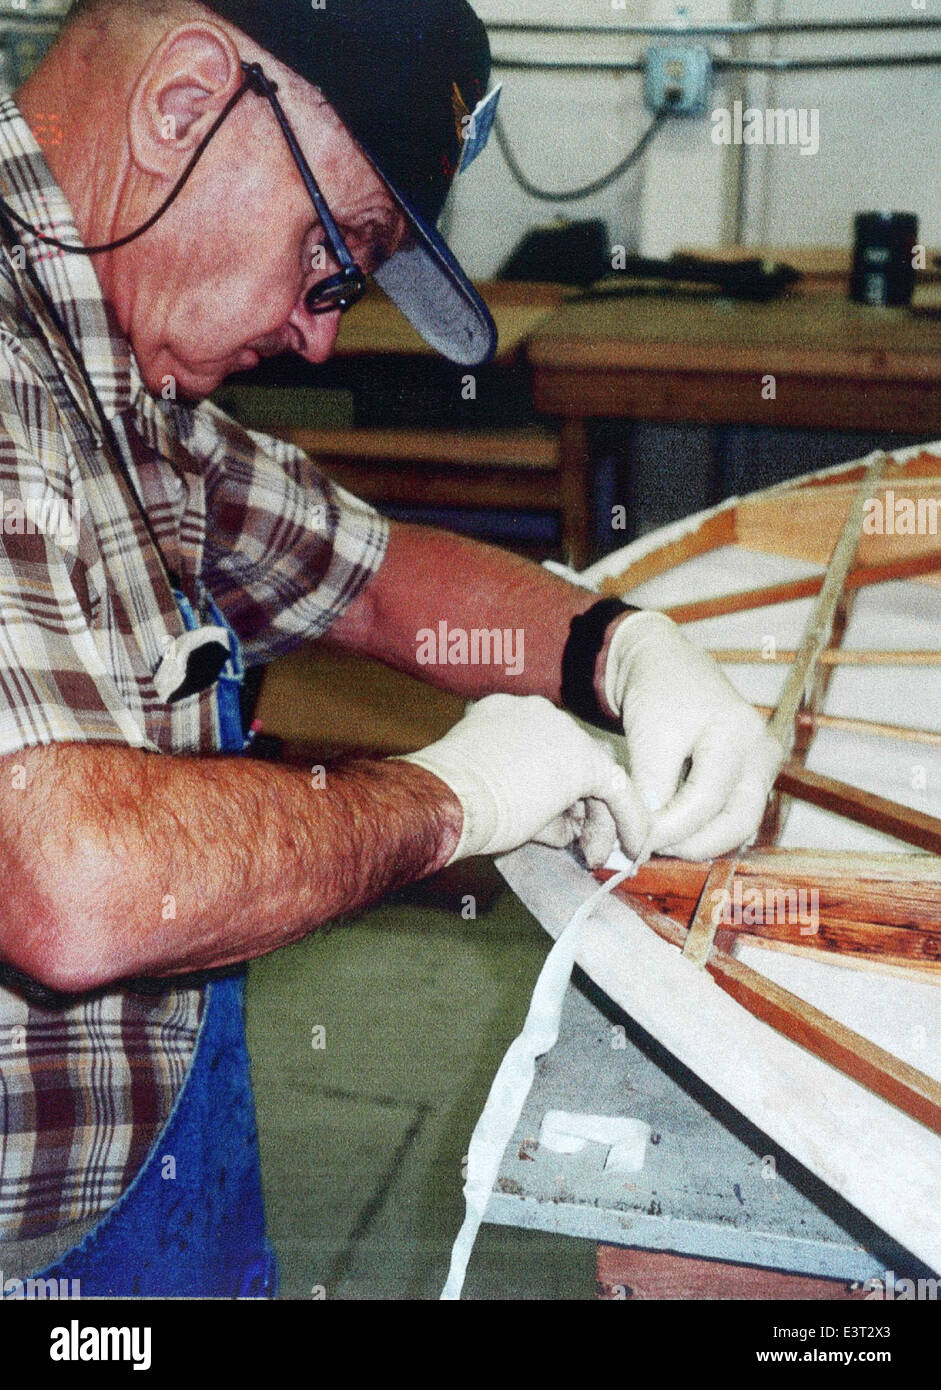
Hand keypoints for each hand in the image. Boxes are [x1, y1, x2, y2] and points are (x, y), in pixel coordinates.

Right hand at [398, 694, 649, 866]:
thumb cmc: (453, 802)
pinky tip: (633, 846)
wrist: (447, 799)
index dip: (556, 790)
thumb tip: (566, 830)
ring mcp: (562, 731)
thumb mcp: (490, 793)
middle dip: (581, 805)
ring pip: (594, 775)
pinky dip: (629, 820)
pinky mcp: (584, 761)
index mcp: (506, 714)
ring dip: (599, 818)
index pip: (546, 750)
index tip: (559, 821)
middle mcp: (537, 713)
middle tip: (585, 844)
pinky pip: (618, 791)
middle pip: (574, 759)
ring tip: (594, 854)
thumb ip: (530, 800)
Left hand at [604, 612, 782, 858]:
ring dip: (697, 839)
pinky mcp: (753, 777)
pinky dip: (702, 826)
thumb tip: (647, 837)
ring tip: (658, 836)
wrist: (669, 666)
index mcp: (740, 736)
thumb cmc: (660, 693)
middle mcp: (763, 755)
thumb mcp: (649, 736)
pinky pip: (732, 814)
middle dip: (692, 844)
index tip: (636, 838)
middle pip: (738, 823)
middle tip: (651, 847)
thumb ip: (651, 787)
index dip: (669, 827)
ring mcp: (763, 767)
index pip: (706, 801)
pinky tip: (672, 825)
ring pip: (738, 824)